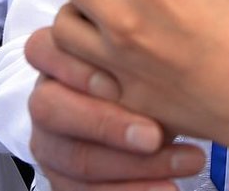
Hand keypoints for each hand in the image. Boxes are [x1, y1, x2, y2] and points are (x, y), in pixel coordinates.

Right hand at [26, 27, 204, 189]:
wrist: (150, 121)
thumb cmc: (148, 77)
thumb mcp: (145, 63)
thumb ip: (145, 63)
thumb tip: (173, 75)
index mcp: (58, 57)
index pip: (43, 50)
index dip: (76, 69)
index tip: (118, 85)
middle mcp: (46, 98)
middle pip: (52, 109)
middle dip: (107, 125)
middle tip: (155, 136)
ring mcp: (50, 141)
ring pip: (76, 157)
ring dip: (134, 166)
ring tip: (185, 162)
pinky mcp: (62, 177)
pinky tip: (167, 187)